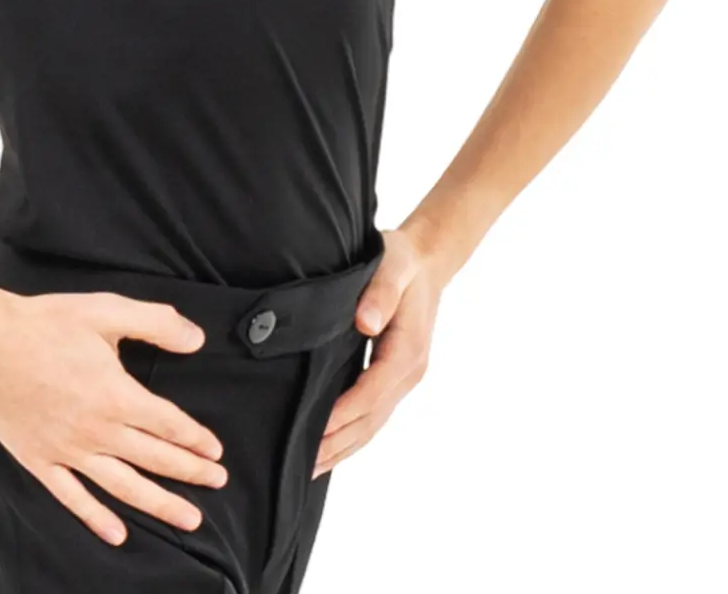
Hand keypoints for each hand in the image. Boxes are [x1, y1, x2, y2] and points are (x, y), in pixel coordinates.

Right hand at [0, 288, 228, 546]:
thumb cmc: (44, 323)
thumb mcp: (106, 311)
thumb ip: (156, 324)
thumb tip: (196, 339)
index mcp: (115, 395)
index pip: (168, 424)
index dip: (195, 439)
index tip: (215, 452)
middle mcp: (96, 430)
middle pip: (153, 458)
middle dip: (190, 472)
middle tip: (217, 483)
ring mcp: (67, 450)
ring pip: (123, 486)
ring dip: (159, 503)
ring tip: (188, 518)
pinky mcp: (39, 460)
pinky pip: (72, 497)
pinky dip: (96, 518)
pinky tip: (117, 534)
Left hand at [311, 227, 447, 477]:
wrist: (426, 260)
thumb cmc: (402, 260)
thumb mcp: (392, 265)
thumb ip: (379, 293)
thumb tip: (366, 323)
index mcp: (407, 350)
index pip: (371, 393)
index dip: (342, 414)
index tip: (313, 430)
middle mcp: (409, 372)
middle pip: (371, 420)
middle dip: (337, 443)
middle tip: (300, 464)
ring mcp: (404, 378)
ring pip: (373, 424)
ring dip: (343, 447)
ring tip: (309, 468)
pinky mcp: (394, 376)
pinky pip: (373, 413)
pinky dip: (352, 434)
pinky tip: (330, 444)